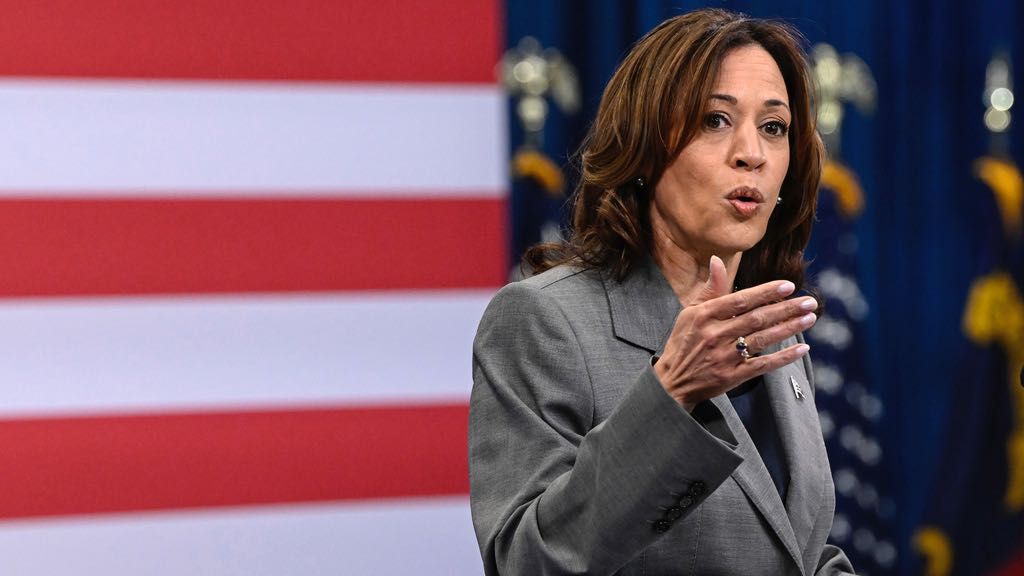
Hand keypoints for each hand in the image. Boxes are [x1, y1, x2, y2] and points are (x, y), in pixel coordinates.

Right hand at [653, 255, 816, 410]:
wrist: (672, 381)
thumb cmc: (683, 342)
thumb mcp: (689, 312)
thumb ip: (710, 289)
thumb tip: (716, 260)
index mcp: (704, 315)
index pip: (740, 300)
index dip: (766, 292)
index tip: (788, 286)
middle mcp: (714, 335)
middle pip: (756, 319)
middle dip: (786, 309)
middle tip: (810, 302)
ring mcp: (724, 357)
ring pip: (762, 339)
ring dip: (789, 328)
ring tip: (809, 318)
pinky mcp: (732, 376)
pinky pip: (762, 365)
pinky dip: (783, 357)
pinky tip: (802, 349)